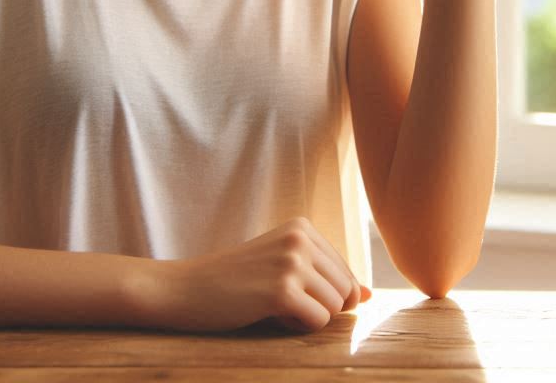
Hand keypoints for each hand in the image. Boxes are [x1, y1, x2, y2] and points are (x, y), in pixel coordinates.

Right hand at [146, 217, 370, 333]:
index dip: (324, 296)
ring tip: (272, 308)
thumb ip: (326, 278)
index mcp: (303, 227)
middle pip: (346, 290)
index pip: (346, 273)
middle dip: (320, 308)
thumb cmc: (236, 283)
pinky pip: (317, 322)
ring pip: (335, 307)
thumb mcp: (284, 269)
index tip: (288, 294)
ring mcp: (291, 262)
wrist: (185, 289)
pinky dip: (298, 329)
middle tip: (279, 303)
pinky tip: (268, 315)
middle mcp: (301, 238)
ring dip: (308, 319)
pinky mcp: (281, 290)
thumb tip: (370, 297)